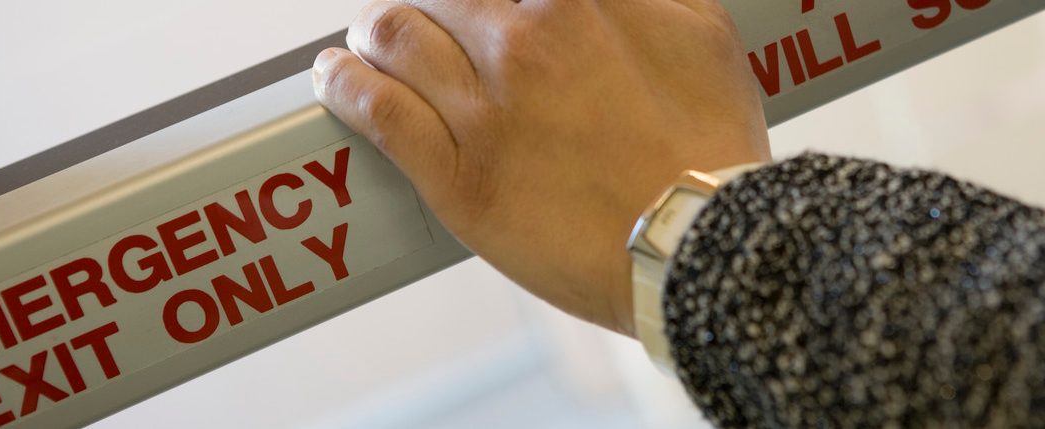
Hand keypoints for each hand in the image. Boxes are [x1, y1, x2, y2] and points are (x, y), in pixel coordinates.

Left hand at [312, 0, 770, 335]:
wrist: (695, 249)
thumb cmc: (710, 150)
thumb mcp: (705, 36)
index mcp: (579, 0)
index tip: (487, 1)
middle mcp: (523, 42)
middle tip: (429, 12)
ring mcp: (483, 109)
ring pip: (394, 36)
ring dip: (375, 27)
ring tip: (367, 35)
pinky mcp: (455, 176)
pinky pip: (376, 111)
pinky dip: (344, 83)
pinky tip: (334, 74)